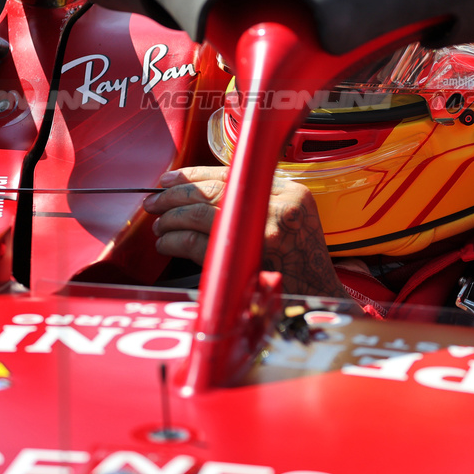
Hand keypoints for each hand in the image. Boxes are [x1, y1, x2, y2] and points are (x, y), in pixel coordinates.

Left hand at [143, 166, 347, 298]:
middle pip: (213, 190)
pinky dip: (175, 242)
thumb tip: (206, 193)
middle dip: (176, 194)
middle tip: (154, 200)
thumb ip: (264, 202)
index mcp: (291, 194)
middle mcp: (278, 209)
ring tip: (159, 224)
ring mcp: (262, 234)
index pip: (233, 174)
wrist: (319, 299)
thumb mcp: (297, 220)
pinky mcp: (244, 260)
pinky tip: (166, 244)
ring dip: (172, 218)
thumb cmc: (303, 264)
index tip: (172, 178)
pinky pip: (196, 244)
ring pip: (200, 214)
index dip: (196, 174)